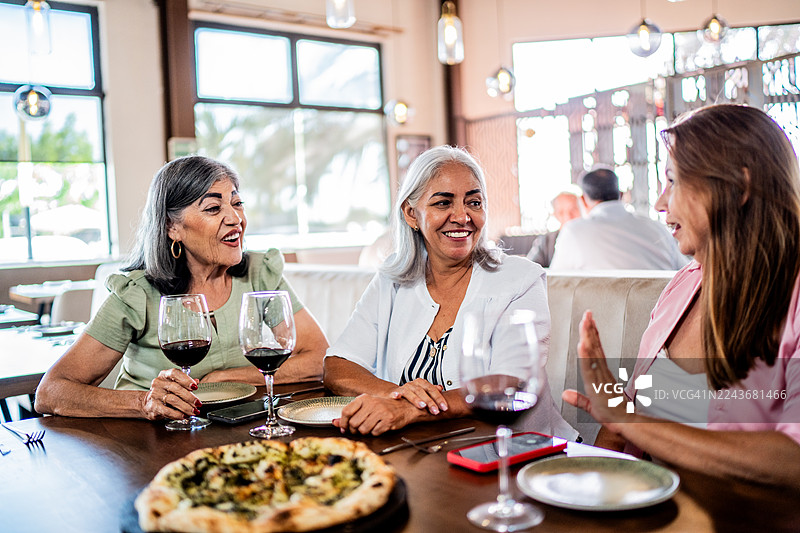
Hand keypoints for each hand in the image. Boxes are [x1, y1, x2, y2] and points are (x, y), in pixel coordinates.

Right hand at [141, 368, 201, 420]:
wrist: (147, 403)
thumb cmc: (164, 392)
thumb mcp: (174, 384)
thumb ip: (185, 382)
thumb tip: (197, 381)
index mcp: (164, 375)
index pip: (175, 373)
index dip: (186, 380)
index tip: (195, 387)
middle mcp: (158, 383)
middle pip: (176, 388)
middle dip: (190, 397)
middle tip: (198, 403)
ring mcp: (155, 395)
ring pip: (173, 400)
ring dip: (186, 407)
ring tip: (194, 411)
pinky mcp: (153, 406)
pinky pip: (167, 411)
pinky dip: (177, 414)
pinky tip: (184, 416)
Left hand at [333, 393, 415, 435]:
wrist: (404, 407)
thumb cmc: (383, 407)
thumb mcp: (366, 406)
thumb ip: (350, 414)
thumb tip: (335, 422)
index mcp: (364, 398)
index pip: (346, 411)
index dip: (343, 422)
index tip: (344, 428)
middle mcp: (372, 403)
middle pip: (354, 423)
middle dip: (355, 429)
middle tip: (359, 429)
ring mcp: (380, 412)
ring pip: (363, 429)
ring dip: (365, 432)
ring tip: (370, 427)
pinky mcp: (388, 421)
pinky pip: (375, 432)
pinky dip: (375, 432)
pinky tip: (379, 427)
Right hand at [387, 378, 447, 414]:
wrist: (398, 393)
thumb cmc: (413, 394)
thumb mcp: (424, 391)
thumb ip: (432, 390)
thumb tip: (441, 388)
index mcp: (421, 383)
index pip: (432, 389)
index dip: (439, 398)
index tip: (444, 408)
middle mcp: (413, 384)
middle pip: (422, 391)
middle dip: (430, 402)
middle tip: (436, 411)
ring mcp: (404, 388)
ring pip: (410, 392)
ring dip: (416, 399)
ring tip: (422, 406)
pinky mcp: (396, 392)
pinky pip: (396, 393)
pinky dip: (396, 394)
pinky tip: (397, 397)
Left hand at [561, 311, 630, 432]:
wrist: (626, 424)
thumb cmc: (613, 415)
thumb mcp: (591, 407)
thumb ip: (578, 399)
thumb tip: (565, 394)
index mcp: (601, 375)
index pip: (596, 351)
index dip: (592, 335)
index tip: (589, 321)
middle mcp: (601, 373)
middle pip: (595, 347)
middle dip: (590, 329)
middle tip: (588, 313)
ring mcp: (600, 377)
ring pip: (593, 353)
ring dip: (588, 337)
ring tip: (585, 322)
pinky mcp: (598, 384)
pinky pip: (590, 367)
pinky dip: (586, 356)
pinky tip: (582, 345)